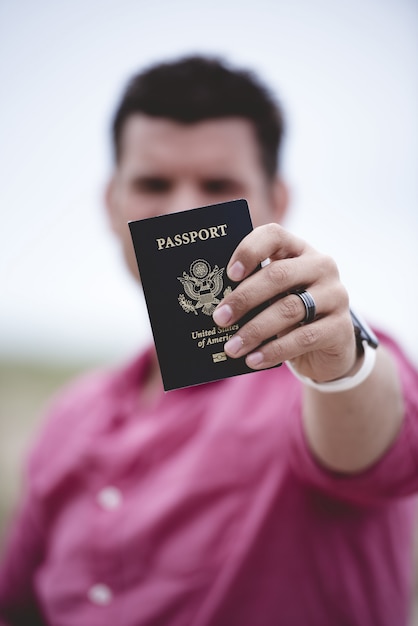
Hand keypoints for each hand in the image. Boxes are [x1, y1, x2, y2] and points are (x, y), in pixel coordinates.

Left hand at [212, 223, 356, 381]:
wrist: (327, 351)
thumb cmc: (290, 317)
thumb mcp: (273, 298)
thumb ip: (254, 292)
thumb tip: (217, 307)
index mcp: (299, 251)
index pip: (274, 235)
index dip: (249, 251)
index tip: (229, 274)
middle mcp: (321, 267)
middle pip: (278, 275)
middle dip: (244, 298)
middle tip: (219, 318)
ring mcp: (335, 296)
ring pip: (289, 309)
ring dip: (254, 330)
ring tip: (232, 347)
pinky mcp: (341, 327)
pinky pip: (303, 338)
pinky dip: (274, 351)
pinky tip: (253, 360)